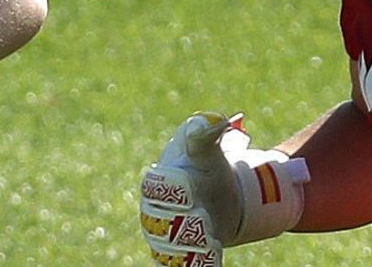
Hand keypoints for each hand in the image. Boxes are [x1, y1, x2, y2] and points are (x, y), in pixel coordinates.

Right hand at [139, 112, 308, 264]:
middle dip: (181, 222)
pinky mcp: (180, 258)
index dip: (171, 186)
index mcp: (159, 183)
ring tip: (207, 245)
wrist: (215, 196)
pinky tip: (208, 264)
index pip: (157, 185)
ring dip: (186, 250)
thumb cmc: (204, 167)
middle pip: (161, 221)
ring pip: (168, 248)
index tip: (189, 184)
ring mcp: (166, 238)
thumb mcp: (205, 147)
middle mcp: (156, 213)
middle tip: (203, 220)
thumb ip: (204, 132)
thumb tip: (215, 119)